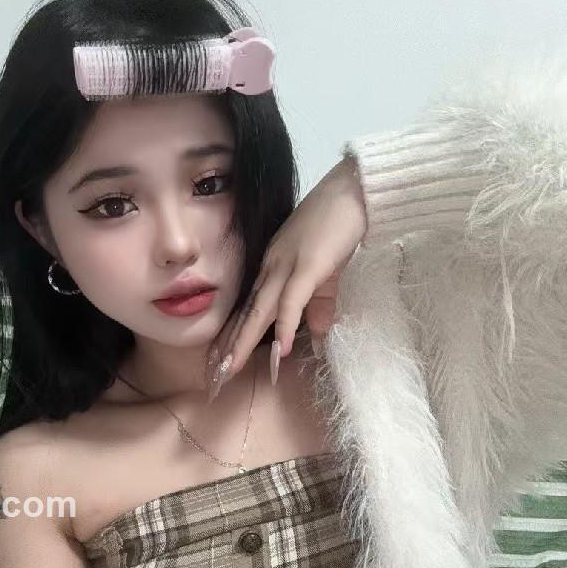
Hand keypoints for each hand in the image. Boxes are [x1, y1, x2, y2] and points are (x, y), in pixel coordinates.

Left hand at [206, 153, 367, 400]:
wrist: (352, 191)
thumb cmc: (336, 227)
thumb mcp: (325, 274)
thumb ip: (318, 306)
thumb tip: (317, 338)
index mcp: (272, 270)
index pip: (247, 309)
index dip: (232, 336)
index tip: (217, 361)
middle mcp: (271, 269)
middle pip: (246, 314)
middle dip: (228, 347)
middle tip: (214, 376)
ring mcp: (286, 266)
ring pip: (260, 310)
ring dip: (245, 342)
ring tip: (231, 369)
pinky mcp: (308, 265)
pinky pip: (293, 300)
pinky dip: (286, 326)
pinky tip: (280, 350)